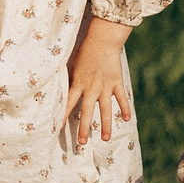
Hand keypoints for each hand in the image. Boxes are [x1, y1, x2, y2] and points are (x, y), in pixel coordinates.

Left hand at [65, 20, 133, 144]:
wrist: (103, 39)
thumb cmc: (84, 51)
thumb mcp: (72, 64)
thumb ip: (68, 79)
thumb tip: (59, 90)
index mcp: (78, 83)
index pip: (68, 103)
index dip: (63, 116)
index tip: (57, 129)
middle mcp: (91, 88)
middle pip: (86, 111)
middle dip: (84, 128)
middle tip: (82, 143)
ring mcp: (105, 86)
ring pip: (105, 109)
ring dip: (105, 125)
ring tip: (105, 139)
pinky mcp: (117, 82)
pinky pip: (121, 98)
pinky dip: (124, 108)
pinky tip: (126, 119)